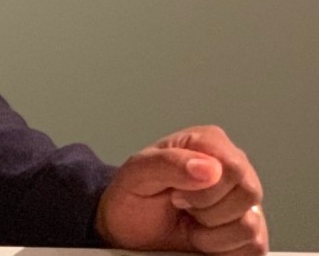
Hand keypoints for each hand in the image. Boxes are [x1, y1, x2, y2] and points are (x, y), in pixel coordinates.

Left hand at [97, 125, 266, 255]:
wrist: (133, 232)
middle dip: (206, 210)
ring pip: (250, 225)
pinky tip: (202, 237)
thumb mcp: (136, 174)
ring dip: (211, 234)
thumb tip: (209, 169)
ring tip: (190, 221)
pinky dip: (221, 250)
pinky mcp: (253, 233)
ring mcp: (247, 202)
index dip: (204, 189)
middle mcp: (235, 168)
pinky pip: (253, 249)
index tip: (176, 194)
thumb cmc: (134, 197)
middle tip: (181, 206)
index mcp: (208, 142)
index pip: (232, 166)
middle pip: (248, 193)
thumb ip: (168, 163)